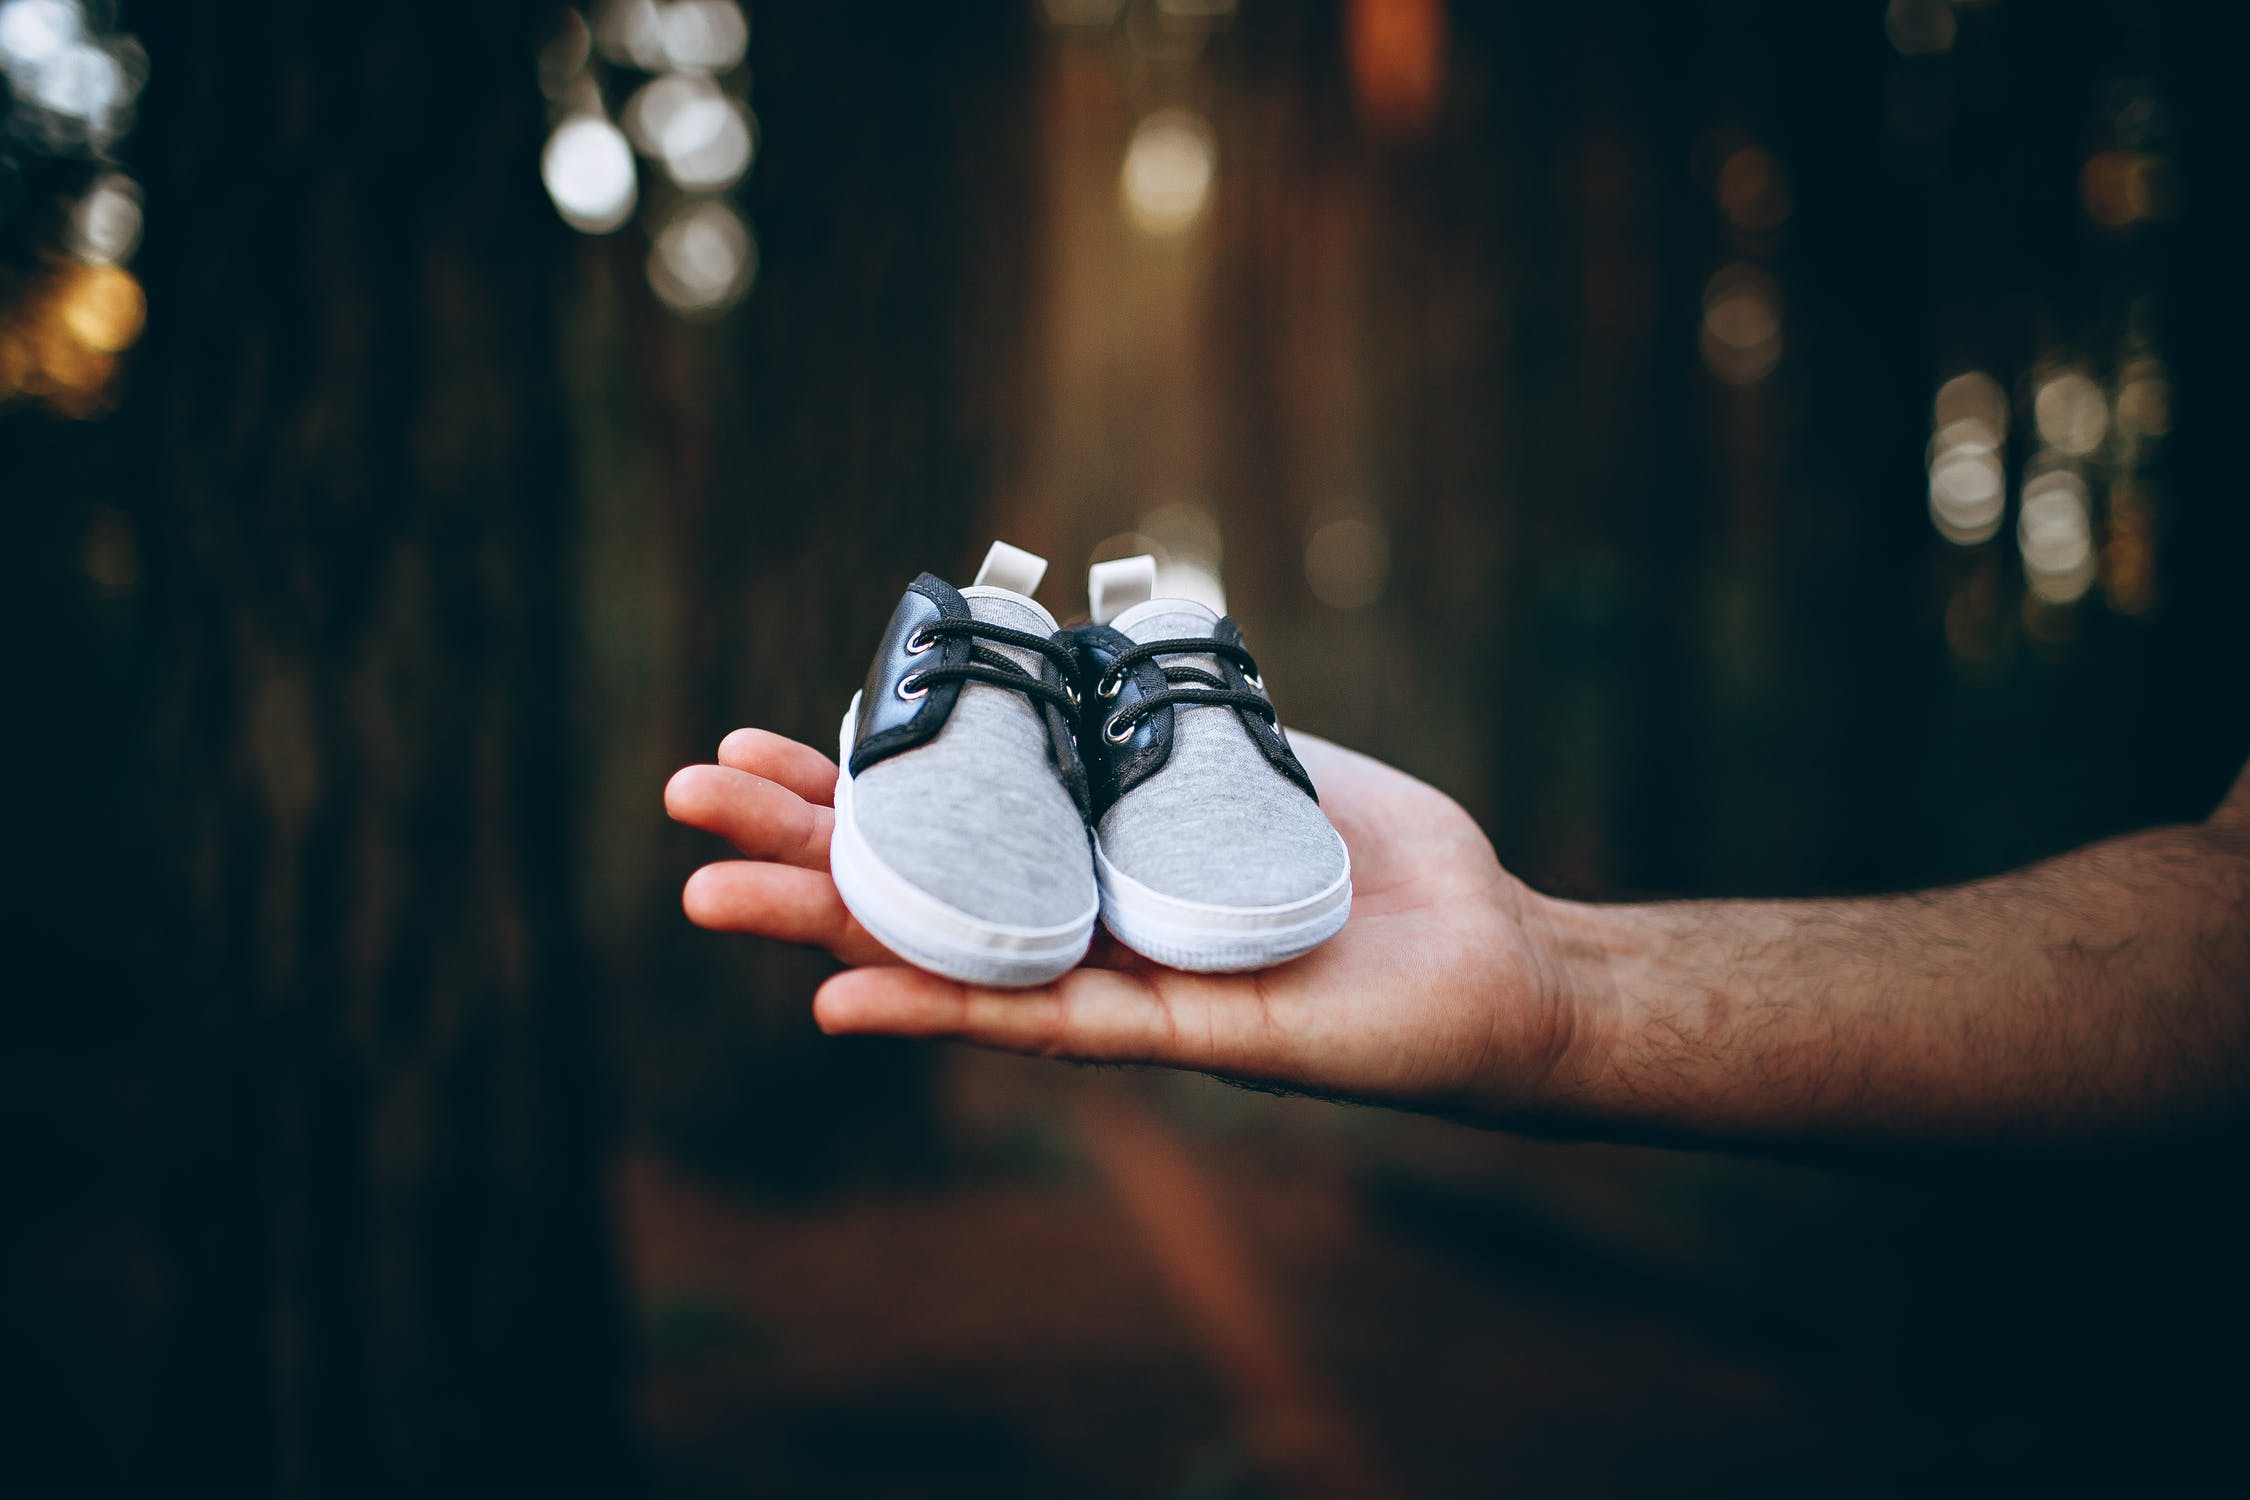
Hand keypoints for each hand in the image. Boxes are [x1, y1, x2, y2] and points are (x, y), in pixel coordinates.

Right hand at [664, 728, 1585, 1122]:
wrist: (1496, 955)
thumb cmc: (1385, 859)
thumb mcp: (1254, 752)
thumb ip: (1163, 717)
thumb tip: (1077, 648)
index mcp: (1093, 855)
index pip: (949, 813)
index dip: (851, 778)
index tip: (759, 734)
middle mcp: (1084, 924)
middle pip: (917, 880)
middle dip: (797, 838)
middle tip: (685, 797)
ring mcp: (1115, 985)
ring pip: (945, 955)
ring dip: (824, 925)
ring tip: (708, 889)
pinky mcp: (1170, 1036)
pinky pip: (1035, 1020)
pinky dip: (936, 1008)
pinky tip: (840, 994)